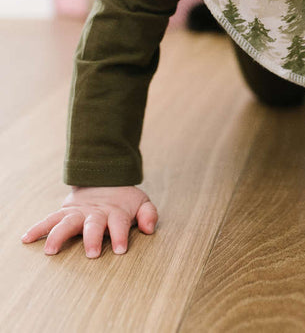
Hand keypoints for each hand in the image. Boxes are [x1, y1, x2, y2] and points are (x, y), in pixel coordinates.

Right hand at [21, 186, 157, 257]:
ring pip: (67, 222)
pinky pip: (50, 219)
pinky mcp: (65, 212)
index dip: (120, 236)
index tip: (120, 250)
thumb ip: (148, 214)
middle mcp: (96, 213)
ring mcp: (79, 212)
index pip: (119, 224)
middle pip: (94, 225)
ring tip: (50, 251)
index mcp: (116, 212)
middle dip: (92, 238)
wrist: (105, 179)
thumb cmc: (124, 201)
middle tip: (92, 253)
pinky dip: (38, 228)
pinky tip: (27, 238)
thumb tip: (149, 229)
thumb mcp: (142, 203)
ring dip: (58, 235)